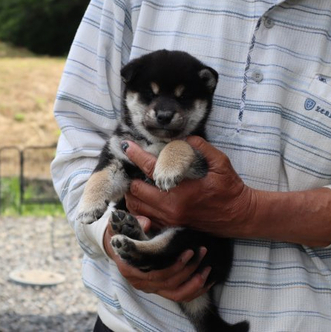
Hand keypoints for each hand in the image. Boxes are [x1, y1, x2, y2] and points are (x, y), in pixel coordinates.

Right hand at [103, 215, 212, 301]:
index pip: (155, 274)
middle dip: (188, 269)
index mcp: (129, 269)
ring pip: (176, 294)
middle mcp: (140, 283)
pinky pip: (179, 297)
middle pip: (168, 282)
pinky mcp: (159, 290)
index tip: (189, 251)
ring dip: (194, 282)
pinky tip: (208, 280)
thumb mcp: (121, 227)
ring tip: (208, 267)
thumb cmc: (121, 235)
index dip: (174, 266)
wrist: (118, 247)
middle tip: (201, 251)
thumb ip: (134, 223)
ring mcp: (150, 288)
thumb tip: (147, 223)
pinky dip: (194, 291)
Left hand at [123, 136, 255, 237]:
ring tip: (134, 178)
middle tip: (131, 164)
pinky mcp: (170, 226)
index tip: (126, 145)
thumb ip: (203, 148)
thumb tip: (186, 137)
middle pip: (135, 190)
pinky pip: (144, 217)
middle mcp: (171, 208)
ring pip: (136, 206)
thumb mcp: (221, 164)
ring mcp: (169, 220)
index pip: (151, 169)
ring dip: (132, 192)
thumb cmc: (230, 190)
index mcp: (182, 191)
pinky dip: (138, 206)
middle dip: (130, 175)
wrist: (239, 216)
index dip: (136, 155)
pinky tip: (142, 195)